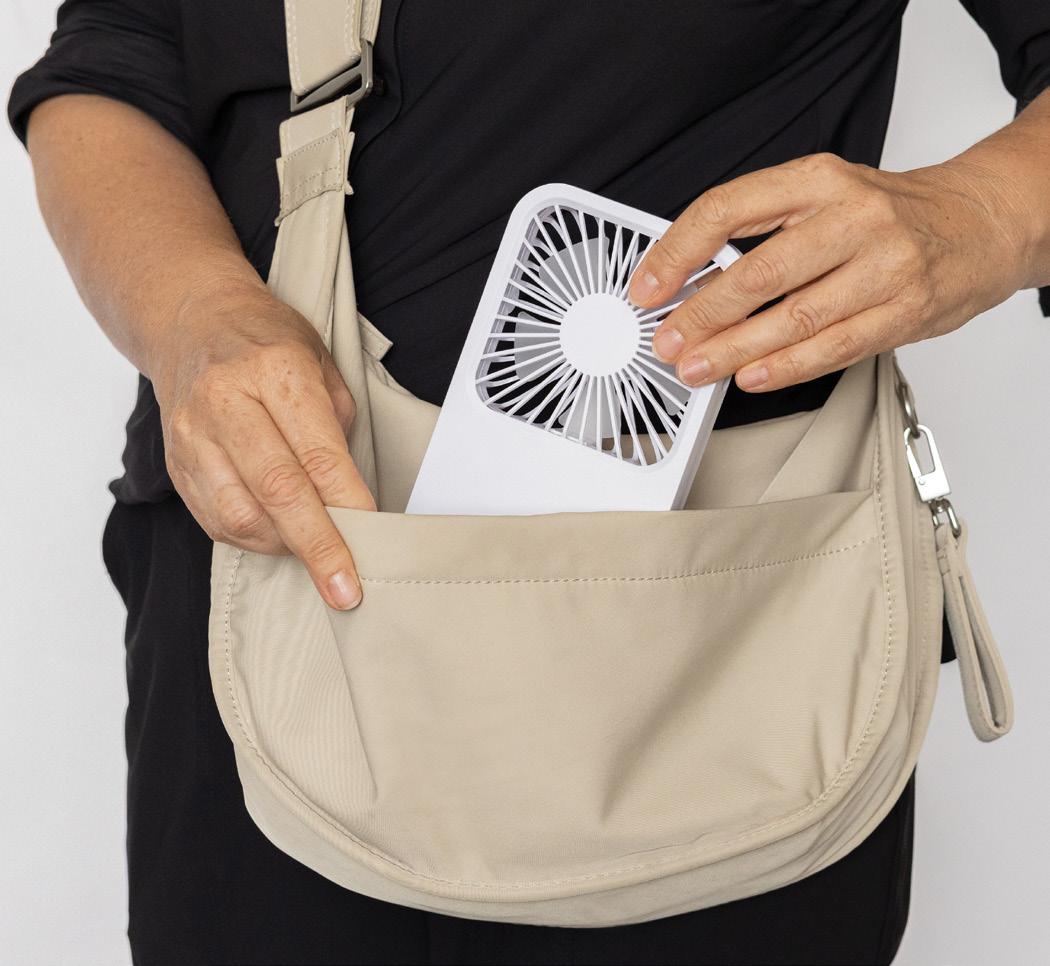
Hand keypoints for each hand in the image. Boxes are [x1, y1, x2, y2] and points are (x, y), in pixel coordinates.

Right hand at [150, 278, 374, 609]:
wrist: (192, 322)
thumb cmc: (269, 341)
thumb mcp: (321, 364)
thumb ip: (337, 430)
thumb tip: (351, 500)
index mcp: (275, 370)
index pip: (317, 454)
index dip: (347, 505)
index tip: (372, 542)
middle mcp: (226, 401)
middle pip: (277, 490)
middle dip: (318, 546)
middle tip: (345, 589)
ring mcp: (193, 434)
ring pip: (240, 514)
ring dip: (285, 545)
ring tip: (315, 551)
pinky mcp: (176, 462)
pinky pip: (216, 520)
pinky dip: (255, 538)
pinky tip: (279, 535)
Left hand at [628, 153, 1031, 390]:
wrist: (978, 222)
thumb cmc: (888, 214)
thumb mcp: (823, 194)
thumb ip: (761, 229)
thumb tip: (688, 279)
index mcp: (818, 180)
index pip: (728, 208)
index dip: (678, 251)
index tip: (649, 286)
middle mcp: (852, 217)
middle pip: (758, 272)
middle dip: (701, 314)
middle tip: (669, 340)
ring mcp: (883, 266)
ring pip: (793, 318)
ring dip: (734, 350)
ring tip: (698, 367)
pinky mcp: (903, 311)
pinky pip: (833, 347)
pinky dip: (785, 367)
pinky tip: (752, 377)